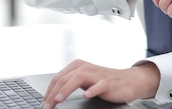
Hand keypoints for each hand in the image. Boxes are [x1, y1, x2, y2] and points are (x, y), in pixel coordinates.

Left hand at [41, 59, 158, 108]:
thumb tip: (51, 97)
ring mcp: (96, 74)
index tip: (43, 104)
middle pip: (64, 78)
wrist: (128, 81)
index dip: (48, 91)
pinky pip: (99, 85)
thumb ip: (70, 84)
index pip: (58, 78)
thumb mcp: (84, 81)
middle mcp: (85, 67)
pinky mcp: (107, 82)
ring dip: (66, 89)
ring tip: (58, 99)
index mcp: (78, 66)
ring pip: (78, 78)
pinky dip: (92, 90)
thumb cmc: (104, 82)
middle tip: (46, 107)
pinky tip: (86, 96)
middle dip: (52, 93)